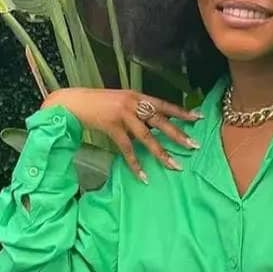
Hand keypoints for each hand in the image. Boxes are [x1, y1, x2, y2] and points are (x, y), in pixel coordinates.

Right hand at [40, 87, 202, 181]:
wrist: (74, 103)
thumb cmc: (98, 104)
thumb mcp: (121, 103)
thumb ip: (137, 113)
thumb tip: (153, 128)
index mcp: (137, 96)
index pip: (164, 104)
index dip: (181, 112)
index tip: (198, 118)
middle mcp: (133, 103)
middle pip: (160, 121)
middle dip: (178, 134)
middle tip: (195, 146)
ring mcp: (123, 115)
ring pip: (147, 137)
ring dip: (162, 153)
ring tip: (175, 165)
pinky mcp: (112, 127)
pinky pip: (127, 149)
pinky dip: (136, 164)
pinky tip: (144, 176)